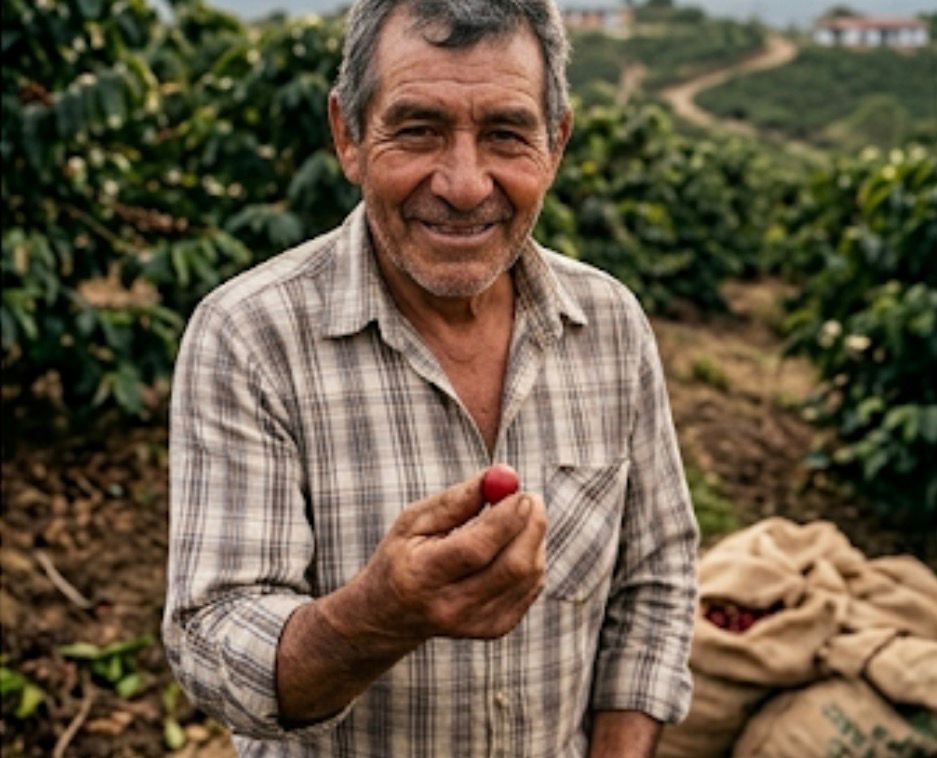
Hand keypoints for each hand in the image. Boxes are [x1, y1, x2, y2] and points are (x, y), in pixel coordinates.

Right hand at [352, 467, 547, 641]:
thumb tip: (500, 476)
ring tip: (514, 521)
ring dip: (532, 540)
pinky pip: (530, 589)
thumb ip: (455, 501)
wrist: (390, 616)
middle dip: (531, 527)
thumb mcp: (414, 522)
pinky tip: (510, 549)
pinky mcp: (494, 629)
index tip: (522, 493)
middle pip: (511, 568)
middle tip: (532, 499)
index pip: (475, 549)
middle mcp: (450, 606)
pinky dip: (531, 560)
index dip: (505, 519)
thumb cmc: (403, 555)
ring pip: (527, 576)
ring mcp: (475, 623)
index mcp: (422, 576)